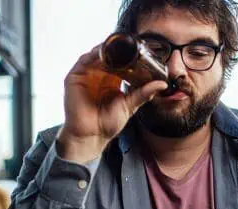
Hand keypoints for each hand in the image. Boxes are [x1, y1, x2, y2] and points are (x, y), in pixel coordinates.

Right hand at [58, 45, 167, 162]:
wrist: (92, 136)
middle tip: (131, 44)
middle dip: (119, 49)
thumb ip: (144, 93)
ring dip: (107, 49)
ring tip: (119, 46)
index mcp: (111, 79)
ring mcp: (86, 75)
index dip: (129, 54)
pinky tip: (103, 53)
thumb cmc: (109, 123)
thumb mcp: (130, 105)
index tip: (141, 49)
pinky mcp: (74, 78)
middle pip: (108, 55)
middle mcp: (98, 75)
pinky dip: (93, 55)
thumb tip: (162, 84)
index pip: (120, 61)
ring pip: (96, 55)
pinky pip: (83, 61)